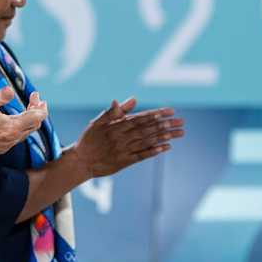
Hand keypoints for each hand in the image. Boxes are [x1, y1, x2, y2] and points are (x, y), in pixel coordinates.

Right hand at [0, 87, 47, 157]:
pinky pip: (18, 138)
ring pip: (27, 132)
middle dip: (37, 111)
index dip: (40, 106)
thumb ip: (0, 97)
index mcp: (13, 127)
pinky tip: (14, 121)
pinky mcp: (2, 148)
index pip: (37, 117)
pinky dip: (22, 127)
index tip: (36, 95)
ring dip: (30, 120)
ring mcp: (8, 144)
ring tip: (27, 109)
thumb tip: (12, 89)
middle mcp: (14, 138)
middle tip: (34, 100)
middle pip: (35, 125)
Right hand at [65, 98, 182, 178]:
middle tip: (181, 122)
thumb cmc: (89, 139)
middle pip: (148, 129)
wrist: (80, 161)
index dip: (156, 114)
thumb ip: (114, 111)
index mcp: (116, 126)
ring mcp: (124, 150)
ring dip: (164, 137)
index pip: (140, 118)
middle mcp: (122, 137)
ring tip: (178, 133)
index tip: (170, 111)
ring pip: (147, 141)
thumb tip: (132, 99)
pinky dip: (155, 151)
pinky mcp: (124, 162)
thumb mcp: (97, 122)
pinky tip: (167, 147)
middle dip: (165, 125)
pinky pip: (142, 155)